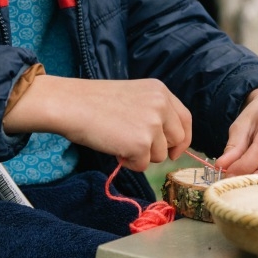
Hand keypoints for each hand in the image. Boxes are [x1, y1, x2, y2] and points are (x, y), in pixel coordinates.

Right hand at [3, 76, 191, 171]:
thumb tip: (168, 142)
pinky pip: (143, 165)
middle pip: (178, 140)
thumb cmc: (95, 102)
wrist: (72, 105)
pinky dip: (129, 162)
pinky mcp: (141, 144)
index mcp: (161, 91)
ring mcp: (153, 125)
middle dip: (162, 150)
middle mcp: (161, 106)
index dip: (182, 137)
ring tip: (119, 141)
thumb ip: (154, 112)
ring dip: (141, 155)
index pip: (185, 119)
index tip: (173, 149)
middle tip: (139, 149)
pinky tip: (114, 148)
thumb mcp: (134, 97)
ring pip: (160, 155)